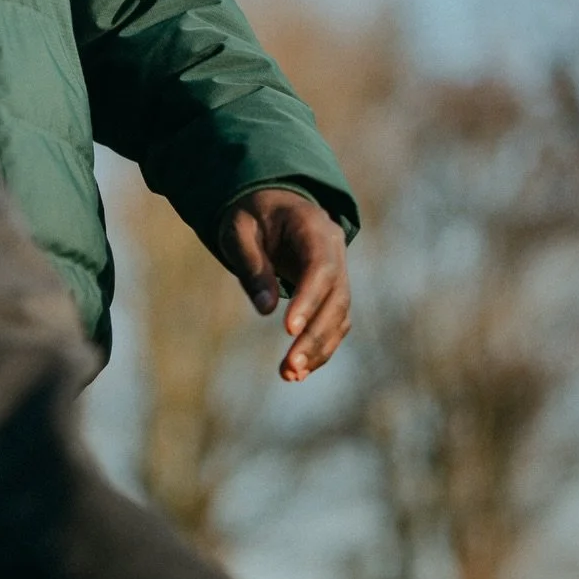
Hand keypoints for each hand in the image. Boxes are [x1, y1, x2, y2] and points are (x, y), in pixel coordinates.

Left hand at [218, 188, 350, 382]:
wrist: (270, 203)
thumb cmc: (251, 214)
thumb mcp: (239, 231)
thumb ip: (252, 266)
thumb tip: (265, 309)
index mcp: (314, 227)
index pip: (321, 267)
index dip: (309, 299)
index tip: (289, 329)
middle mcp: (335, 251)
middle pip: (337, 298)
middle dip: (315, 335)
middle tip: (290, 366)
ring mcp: (338, 272)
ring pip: (339, 316)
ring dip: (318, 349)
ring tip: (290, 375)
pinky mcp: (331, 292)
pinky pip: (332, 323)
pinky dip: (318, 348)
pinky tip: (297, 371)